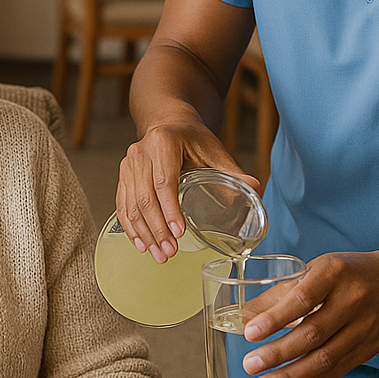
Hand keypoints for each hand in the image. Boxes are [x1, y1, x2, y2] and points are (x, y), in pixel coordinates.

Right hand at [115, 120, 259, 263]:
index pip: (164, 181)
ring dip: (144, 233)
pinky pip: (123, 204)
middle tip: (170, 252)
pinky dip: (131, 226)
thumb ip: (232, 170)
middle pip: (145, 197)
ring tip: (159, 254)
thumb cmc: (192, 138)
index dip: (170, 209)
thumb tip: (256, 187)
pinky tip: (141, 244)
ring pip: (132, 204)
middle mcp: (140, 152)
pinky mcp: (123, 175)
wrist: (168, 123)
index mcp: (163, 143)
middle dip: (157, 229)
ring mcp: (128, 164)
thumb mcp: (213, 150)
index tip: (179, 233)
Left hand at [239, 251, 378, 377]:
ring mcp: (364, 327)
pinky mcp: (369, 350)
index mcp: (334, 273)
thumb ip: (280, 293)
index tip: (249, 333)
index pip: (302, 299)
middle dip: (278, 353)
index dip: (275, 318)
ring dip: (291, 376)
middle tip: (250, 365)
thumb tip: (245, 317)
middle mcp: (352, 300)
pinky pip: (336, 371)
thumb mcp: (314, 270)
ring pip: (325, 358)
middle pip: (313, 333)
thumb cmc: (345, 273)